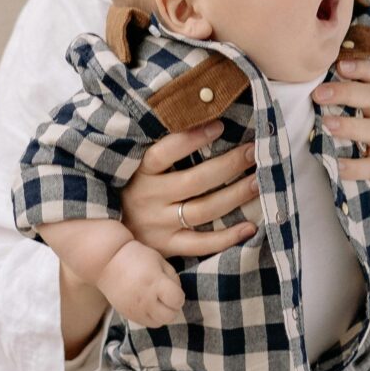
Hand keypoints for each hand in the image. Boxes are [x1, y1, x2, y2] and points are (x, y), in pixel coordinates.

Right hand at [100, 236, 185, 326]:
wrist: (107, 262)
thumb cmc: (137, 256)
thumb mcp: (159, 260)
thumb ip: (173, 277)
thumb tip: (177, 293)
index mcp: (155, 282)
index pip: (177, 300)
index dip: (179, 296)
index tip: (174, 290)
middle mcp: (146, 299)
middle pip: (170, 316)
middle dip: (173, 308)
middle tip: (168, 298)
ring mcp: (135, 309)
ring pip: (159, 323)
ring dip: (162, 314)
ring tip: (158, 302)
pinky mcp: (127, 314)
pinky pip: (146, 323)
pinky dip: (151, 317)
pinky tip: (148, 305)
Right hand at [121, 121, 259, 256]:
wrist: (112, 239)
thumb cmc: (132, 192)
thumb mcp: (136, 170)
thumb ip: (163, 153)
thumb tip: (206, 122)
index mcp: (139, 174)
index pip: (163, 153)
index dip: (191, 139)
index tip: (220, 125)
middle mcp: (148, 199)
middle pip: (194, 181)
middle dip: (229, 165)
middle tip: (253, 152)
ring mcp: (158, 226)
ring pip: (203, 210)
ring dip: (234, 196)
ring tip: (258, 182)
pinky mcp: (168, 248)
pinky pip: (201, 244)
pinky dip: (227, 237)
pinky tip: (250, 226)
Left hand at [313, 56, 369, 189]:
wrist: (369, 185)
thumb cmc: (343, 145)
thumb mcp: (333, 119)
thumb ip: (320, 101)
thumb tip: (286, 80)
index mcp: (365, 103)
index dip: (363, 67)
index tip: (340, 65)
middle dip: (347, 92)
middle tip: (318, 95)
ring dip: (349, 125)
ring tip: (326, 125)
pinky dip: (353, 165)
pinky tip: (336, 164)